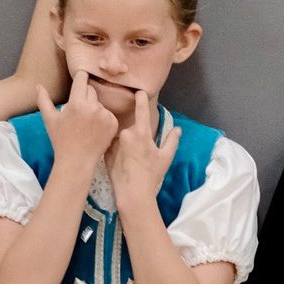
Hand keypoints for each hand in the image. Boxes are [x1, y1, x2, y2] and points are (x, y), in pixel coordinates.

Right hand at [36, 72, 118, 176]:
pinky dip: (103, 118)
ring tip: (86, 123)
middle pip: (91, 90)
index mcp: (77, 103)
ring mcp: (105, 115)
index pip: (82, 79)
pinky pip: (108, 114)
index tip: (80, 77)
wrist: (77, 161)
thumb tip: (38, 85)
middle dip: (85, 95)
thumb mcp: (49, 119)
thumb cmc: (61, 139)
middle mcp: (93, 107)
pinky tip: (95, 129)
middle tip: (78, 110)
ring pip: (100, 103)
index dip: (80, 77)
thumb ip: (43, 100)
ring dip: (94, 108)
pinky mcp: (113, 123)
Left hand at [106, 91, 179, 206]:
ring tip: (130, 160)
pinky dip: (116, 150)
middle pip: (131, 128)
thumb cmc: (151, 175)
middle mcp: (125, 133)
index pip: (141, 110)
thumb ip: (172, 141)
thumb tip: (178, 129)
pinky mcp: (105, 151)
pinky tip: (121, 162)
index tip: (138, 91)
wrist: (132, 192)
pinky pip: (111, 145)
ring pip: (121, 137)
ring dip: (125, 144)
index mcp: (141, 133)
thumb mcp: (166, 157)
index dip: (140, 98)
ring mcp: (113, 142)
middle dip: (136, 136)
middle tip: (141, 153)